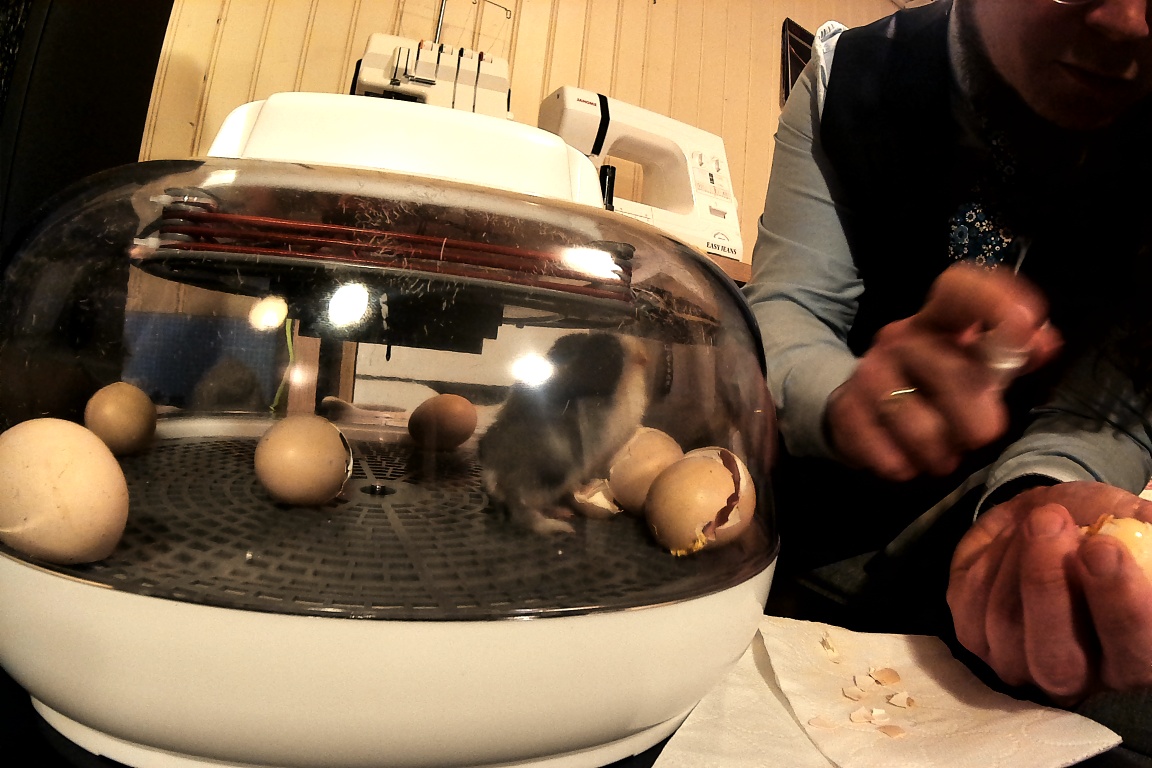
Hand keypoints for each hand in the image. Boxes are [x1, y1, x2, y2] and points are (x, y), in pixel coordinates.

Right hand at [826, 263, 1060, 479]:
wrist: (860, 408)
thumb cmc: (933, 386)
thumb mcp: (974, 364)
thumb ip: (1013, 355)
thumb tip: (1046, 343)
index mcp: (936, 320)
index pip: (957, 289)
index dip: (994, 300)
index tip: (1028, 323)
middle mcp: (898, 338)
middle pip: (954, 375)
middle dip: (978, 421)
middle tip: (981, 436)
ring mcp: (867, 374)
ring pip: (921, 426)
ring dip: (940, 453)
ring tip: (940, 454)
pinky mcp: (844, 411)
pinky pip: (889, 454)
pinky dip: (905, 466)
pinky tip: (905, 458)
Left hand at [947, 482, 1151, 703]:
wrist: (1041, 522)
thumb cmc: (1096, 531)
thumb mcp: (1126, 524)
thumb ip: (1138, 533)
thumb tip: (1143, 526)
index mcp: (1130, 657)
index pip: (1132, 653)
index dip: (1117, 604)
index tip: (1102, 547)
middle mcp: (1076, 677)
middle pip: (1057, 661)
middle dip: (1048, 584)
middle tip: (1051, 522)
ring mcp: (1018, 664)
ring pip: (1006, 623)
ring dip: (1019, 556)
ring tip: (1040, 518)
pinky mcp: (974, 637)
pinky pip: (973, 600)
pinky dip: (991, 556)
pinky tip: (1012, 534)